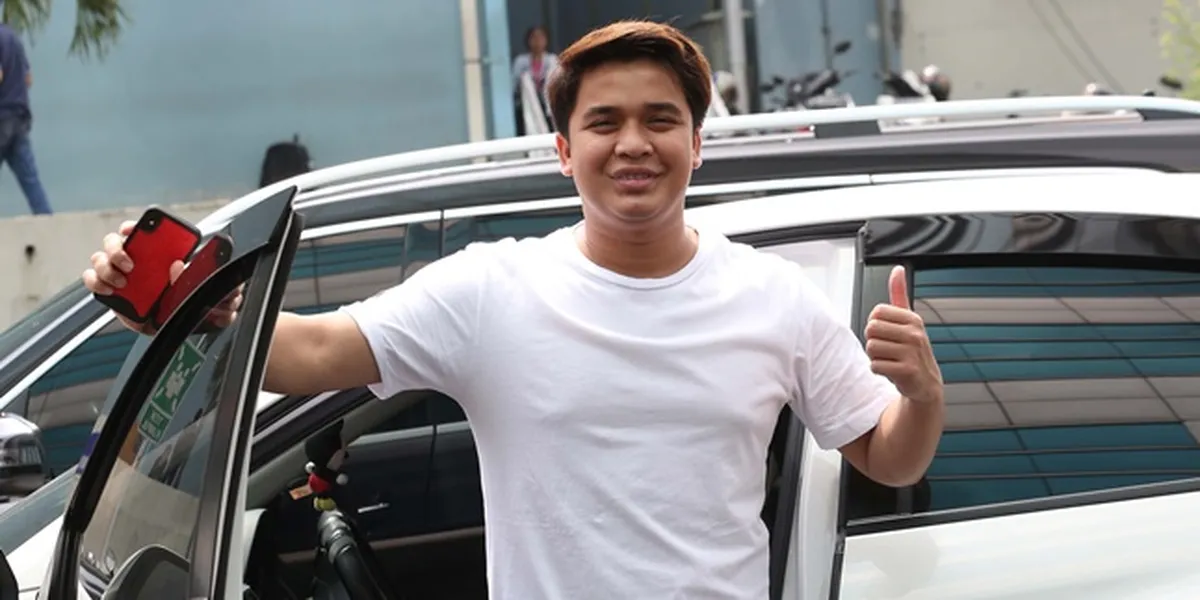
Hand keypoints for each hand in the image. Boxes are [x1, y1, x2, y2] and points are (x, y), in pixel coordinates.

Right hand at [82, 220, 243, 333]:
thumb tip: (177, 266)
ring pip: (99, 259)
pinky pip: (93, 280)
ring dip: (106, 268)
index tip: (132, 230)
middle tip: (130, 265)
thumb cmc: (181, 301)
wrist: (172, 324)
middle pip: (113, 242)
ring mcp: (118, 273)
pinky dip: (96, 283)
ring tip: (122, 283)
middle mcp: (133, 259)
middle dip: (117, 250)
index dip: (134, 226)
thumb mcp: (191, 289)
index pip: (141, 231)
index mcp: (155, 252)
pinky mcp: (109, 290)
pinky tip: (109, 290)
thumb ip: (186, 278)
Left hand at [864, 266, 943, 404]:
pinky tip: (893, 372)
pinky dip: (879, 371)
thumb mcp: (908, 320)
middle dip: (874, 341)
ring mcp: (912, 352)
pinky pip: (875, 365)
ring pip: (871, 348)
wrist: (925, 384)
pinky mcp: (907, 370)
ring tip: (891, 360)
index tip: (889, 335)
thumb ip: (899, 294)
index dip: (876, 325)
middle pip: (870, 329)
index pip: (876, 313)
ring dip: (876, 357)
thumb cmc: (911, 350)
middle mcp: (915, 333)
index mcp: (913, 318)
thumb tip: (898, 269)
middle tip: (889, 350)